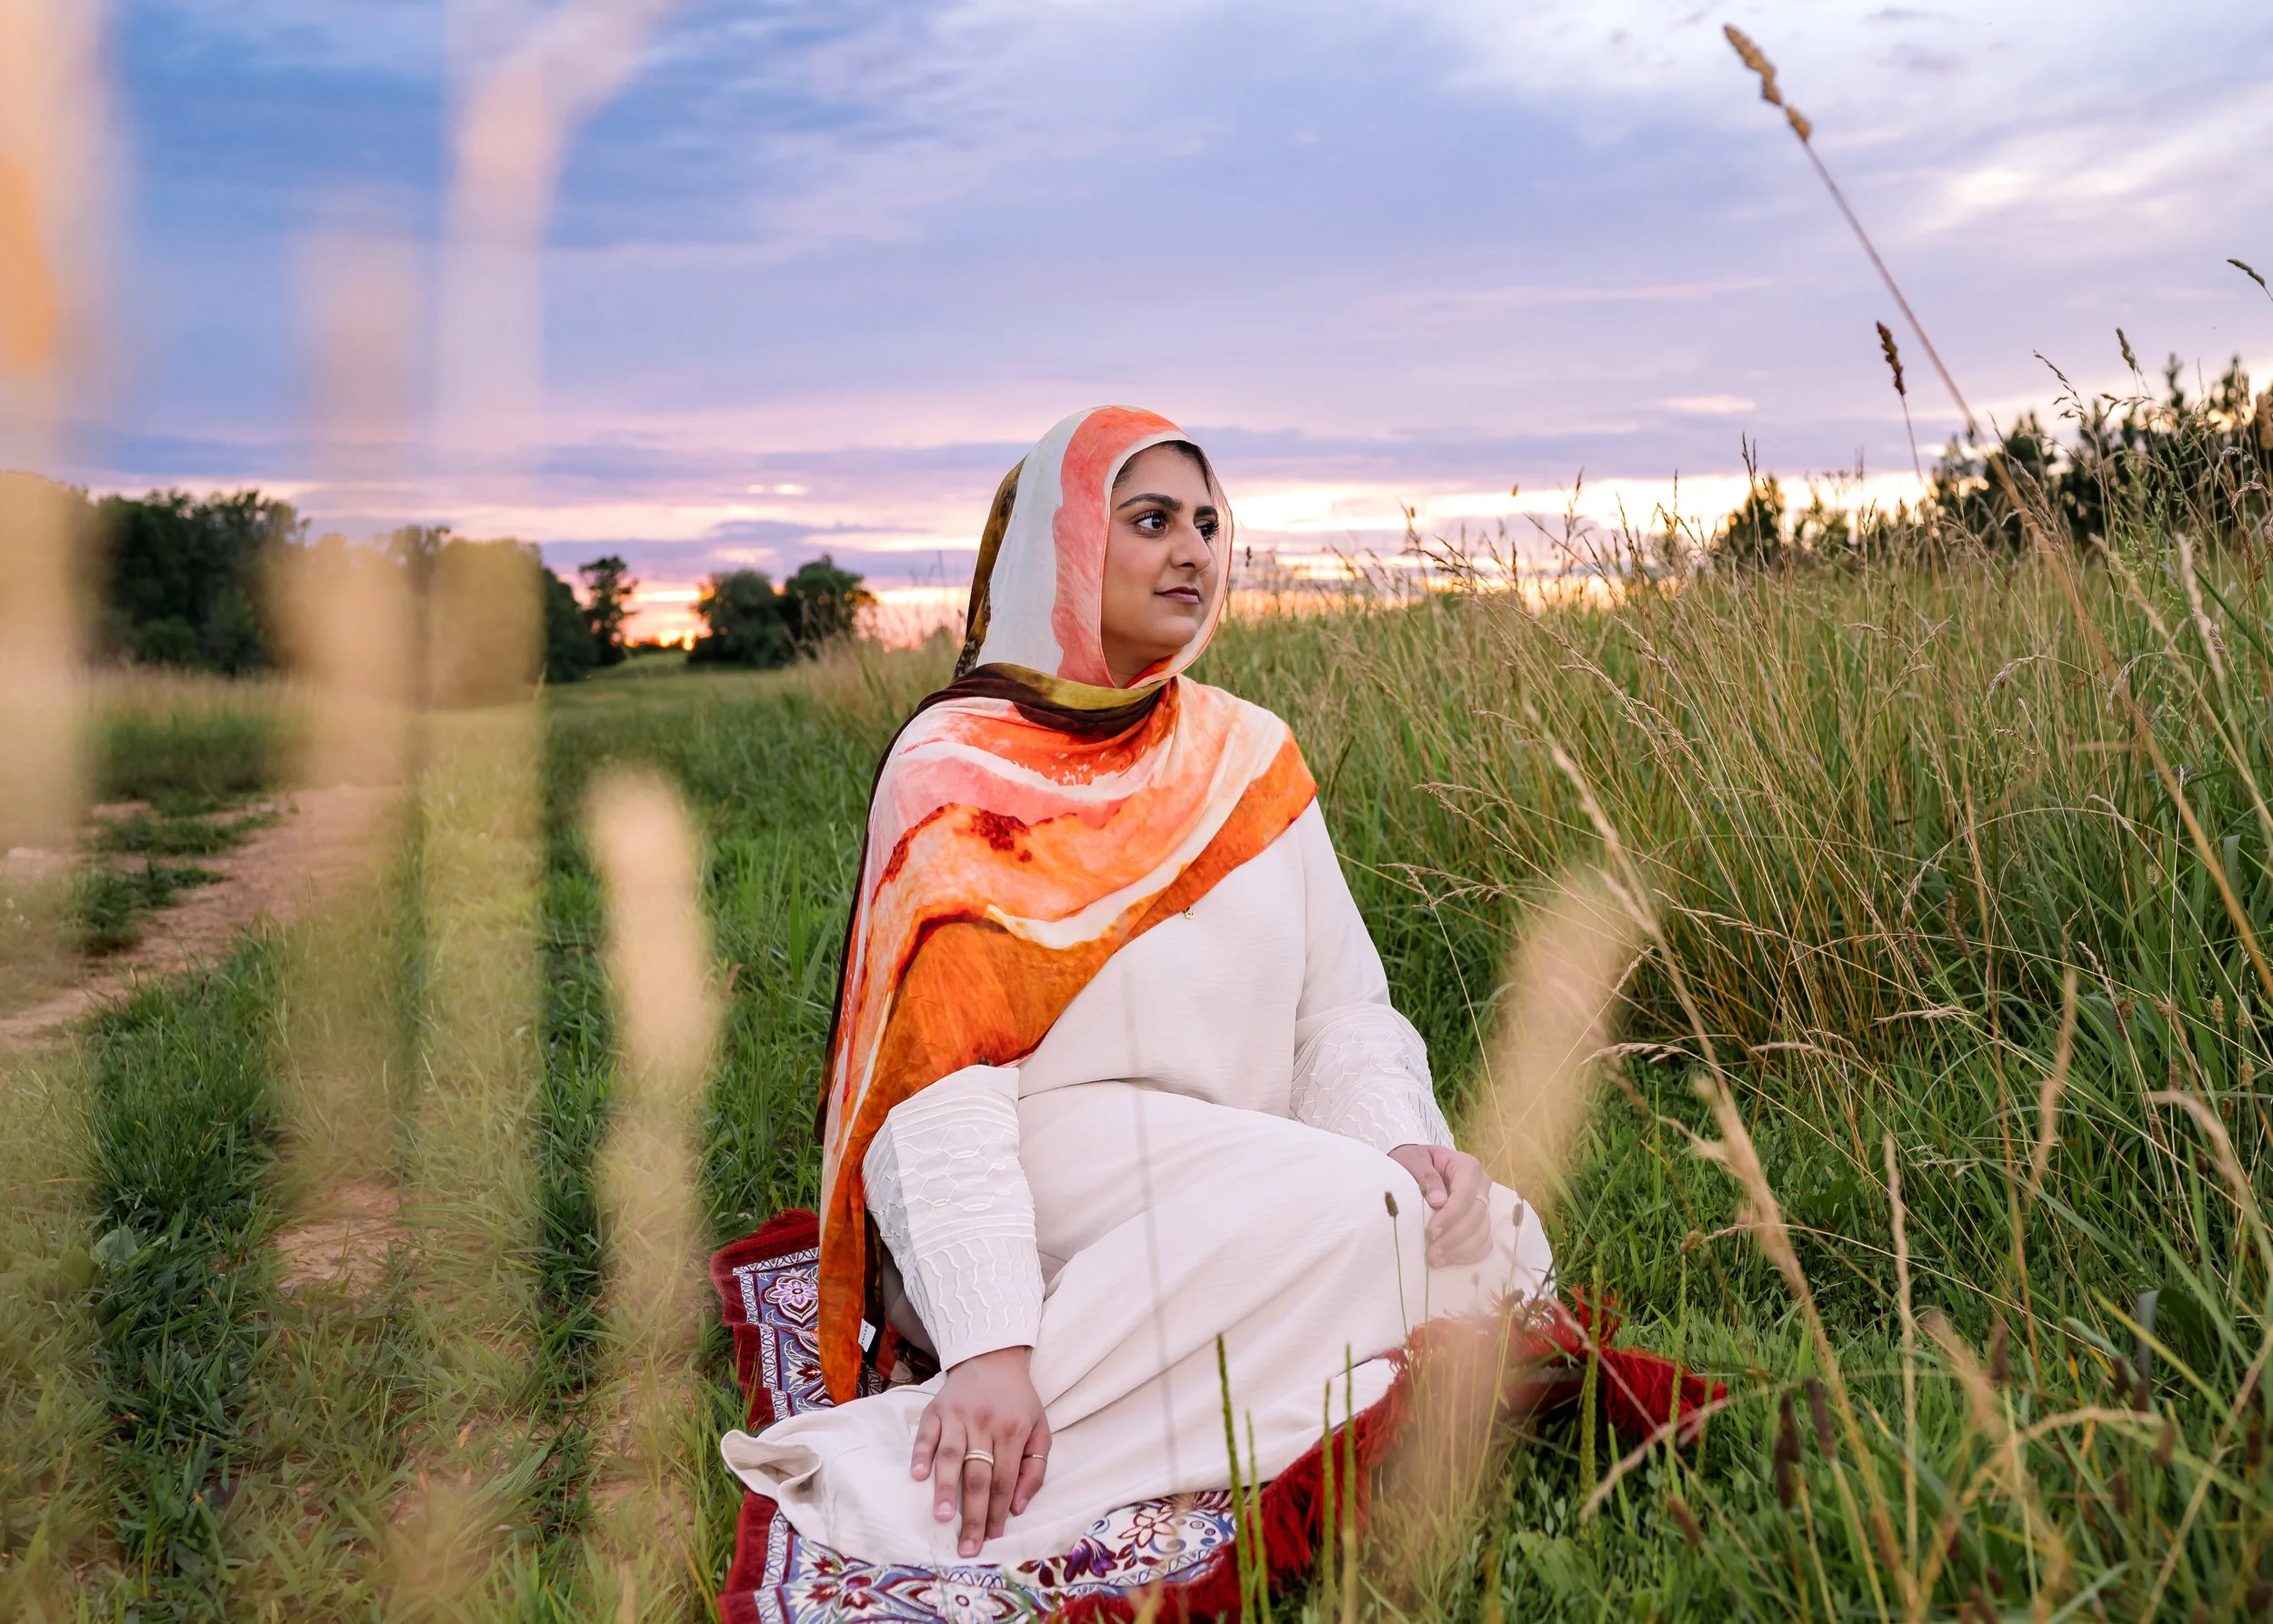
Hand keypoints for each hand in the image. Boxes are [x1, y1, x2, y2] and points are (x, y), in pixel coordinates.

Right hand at [910, 1345, 1049, 1557]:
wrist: (991, 1357)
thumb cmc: (1018, 1401)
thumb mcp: (1040, 1428)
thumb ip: (1035, 1469)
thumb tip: (1017, 1508)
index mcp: (1013, 1430)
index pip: (1004, 1479)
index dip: (998, 1512)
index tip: (992, 1539)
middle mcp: (985, 1423)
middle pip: (979, 1475)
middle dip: (973, 1514)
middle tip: (967, 1547)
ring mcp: (958, 1415)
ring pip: (951, 1456)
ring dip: (946, 1488)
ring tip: (943, 1517)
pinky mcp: (936, 1408)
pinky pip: (926, 1434)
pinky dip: (921, 1454)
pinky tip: (918, 1476)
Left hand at [1388, 1143, 1492, 1267]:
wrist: (1418, 1166)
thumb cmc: (1414, 1161)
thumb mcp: (1413, 1161)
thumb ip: (1425, 1176)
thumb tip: (1438, 1200)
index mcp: (1468, 1167)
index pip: (1465, 1194)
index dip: (1450, 1215)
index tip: (1431, 1232)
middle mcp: (1481, 1186)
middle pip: (1476, 1216)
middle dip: (1453, 1238)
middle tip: (1430, 1253)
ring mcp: (1484, 1205)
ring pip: (1481, 1232)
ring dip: (1459, 1250)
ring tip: (1435, 1260)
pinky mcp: (1481, 1222)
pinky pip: (1483, 1243)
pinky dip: (1467, 1255)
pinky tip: (1448, 1260)